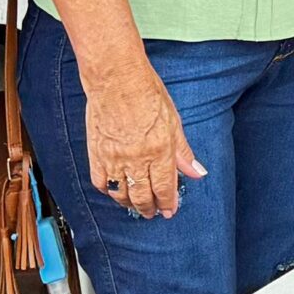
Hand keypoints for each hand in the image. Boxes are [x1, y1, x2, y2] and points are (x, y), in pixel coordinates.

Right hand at [84, 63, 206, 218]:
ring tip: (136, 205)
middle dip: (149, 208)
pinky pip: (101, 183)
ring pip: (121, 194)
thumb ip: (183, 151)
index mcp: (160, 151)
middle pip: (143, 196)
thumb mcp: (173, 121)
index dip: (168, 203)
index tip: (169, 211)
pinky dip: (108, 191)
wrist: (116, 80)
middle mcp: (137, 159)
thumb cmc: (147, 94)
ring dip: (130, 203)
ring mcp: (114, 158)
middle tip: (153, 213)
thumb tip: (197, 172)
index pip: (165, 188)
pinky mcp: (96, 154)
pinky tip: (115, 190)